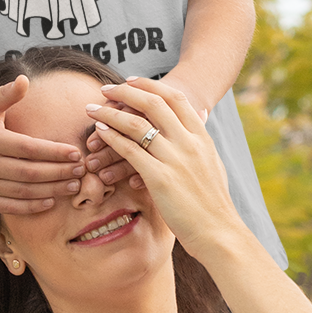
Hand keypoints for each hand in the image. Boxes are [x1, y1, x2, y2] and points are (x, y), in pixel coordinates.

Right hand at [0, 76, 83, 213]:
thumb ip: (6, 94)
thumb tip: (24, 79)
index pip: (30, 149)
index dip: (55, 152)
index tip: (76, 153)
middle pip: (31, 173)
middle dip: (59, 172)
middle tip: (81, 170)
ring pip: (24, 191)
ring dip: (52, 190)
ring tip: (73, 185)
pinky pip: (11, 206)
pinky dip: (32, 206)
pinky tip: (51, 201)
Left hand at [83, 78, 240, 256]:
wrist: (219, 232)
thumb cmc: (213, 203)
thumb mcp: (213, 162)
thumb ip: (202, 138)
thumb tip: (201, 114)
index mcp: (202, 137)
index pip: (176, 98)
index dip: (150, 85)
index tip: (130, 81)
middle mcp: (189, 143)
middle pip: (154, 103)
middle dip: (125, 92)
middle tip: (105, 89)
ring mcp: (175, 159)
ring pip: (137, 124)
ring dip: (110, 113)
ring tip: (92, 109)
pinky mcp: (160, 178)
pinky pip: (130, 150)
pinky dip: (112, 138)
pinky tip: (100, 133)